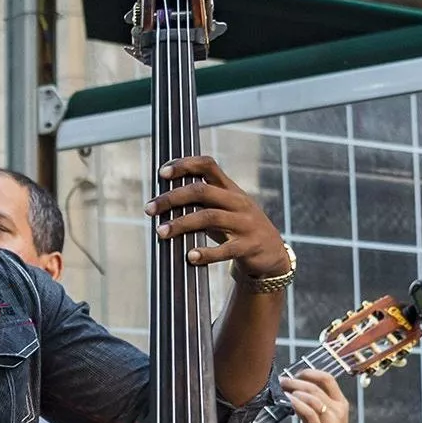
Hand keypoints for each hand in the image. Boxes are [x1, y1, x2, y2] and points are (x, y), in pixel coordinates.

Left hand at [146, 155, 289, 281]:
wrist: (272, 254)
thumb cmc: (236, 229)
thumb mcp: (222, 209)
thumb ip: (199, 202)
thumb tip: (160, 200)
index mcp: (230, 189)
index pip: (208, 166)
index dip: (185, 165)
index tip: (162, 173)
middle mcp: (238, 202)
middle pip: (202, 191)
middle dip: (172, 198)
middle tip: (149, 209)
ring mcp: (245, 223)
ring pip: (210, 217)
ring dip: (181, 224)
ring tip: (161, 232)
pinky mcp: (249, 246)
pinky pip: (226, 249)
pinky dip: (207, 253)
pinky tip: (190, 257)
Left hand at [280, 368, 348, 422]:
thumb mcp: (326, 420)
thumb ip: (316, 404)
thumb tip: (295, 388)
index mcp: (341, 405)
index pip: (328, 379)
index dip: (310, 373)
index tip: (295, 374)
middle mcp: (338, 412)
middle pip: (315, 388)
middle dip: (295, 382)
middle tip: (280, 381)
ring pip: (312, 398)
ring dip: (293, 392)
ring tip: (280, 390)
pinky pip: (307, 413)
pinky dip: (295, 404)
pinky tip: (285, 401)